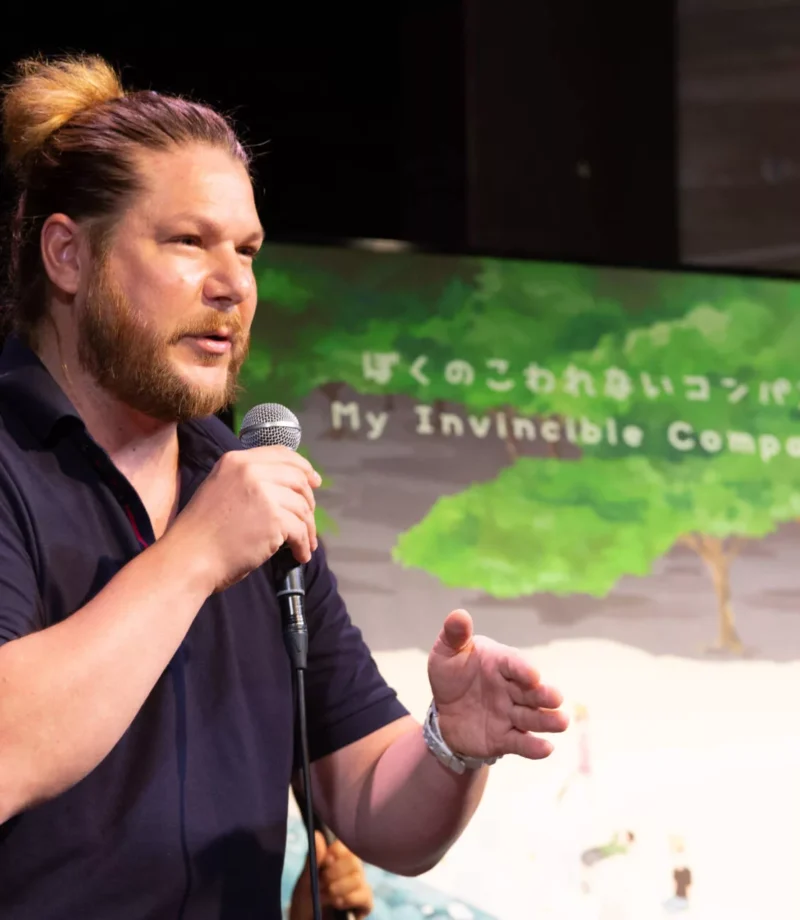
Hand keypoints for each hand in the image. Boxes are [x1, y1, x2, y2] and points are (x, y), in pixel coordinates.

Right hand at [168, 446, 320, 592]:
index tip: (314, 481)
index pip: (281, 454)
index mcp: (236, 460)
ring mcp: (264, 493)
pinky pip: (301, 530)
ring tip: (305, 544)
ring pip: (302, 506)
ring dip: (308, 528)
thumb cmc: (203, 532)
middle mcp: (251, 470)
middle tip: (309, 520)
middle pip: (297, 479)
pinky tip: (300, 555)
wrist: (189, 557)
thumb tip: (285, 488)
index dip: (303, 467)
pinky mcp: (274, 518)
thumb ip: (248, 482)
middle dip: (309, 501)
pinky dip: (304, 545)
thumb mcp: (220, 490)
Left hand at [290, 830, 373, 919]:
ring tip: (326, 897)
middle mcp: (350, 872)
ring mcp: (359, 887)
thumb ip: (313, 860)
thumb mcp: (304, 883)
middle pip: (354, 860)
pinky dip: (350, 898)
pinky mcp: (364, 904)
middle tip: (322, 884)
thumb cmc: (305, 905)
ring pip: (359, 877)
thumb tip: (317, 834)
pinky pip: (366, 894)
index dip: (336, 852)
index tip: (325, 862)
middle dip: (335, 873)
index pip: (344, 846)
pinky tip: (338, 904)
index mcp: (336, 862)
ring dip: (339, 887)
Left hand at [428, 609, 567, 760]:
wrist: (444, 711)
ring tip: (562, 722)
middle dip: (544, 695)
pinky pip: (520, 742)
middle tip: (555, 698)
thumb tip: (459, 614)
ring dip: (547, 720)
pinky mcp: (505, 738)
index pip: (514, 663)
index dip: (523, 669)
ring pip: (532, 717)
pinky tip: (546, 749)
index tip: (532, 676)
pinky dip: (533, 747)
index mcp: (499, 663)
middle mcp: (510, 688)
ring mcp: (510, 714)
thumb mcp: (446, 653)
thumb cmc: (451, 674)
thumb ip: (454, 636)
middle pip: (530, 692)